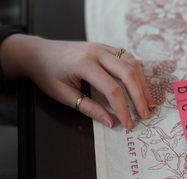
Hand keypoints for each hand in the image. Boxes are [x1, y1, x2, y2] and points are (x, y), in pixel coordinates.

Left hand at [0, 34, 154, 128]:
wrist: (38, 53)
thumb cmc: (47, 75)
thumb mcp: (64, 95)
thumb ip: (89, 108)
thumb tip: (111, 122)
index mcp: (83, 64)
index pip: (112, 89)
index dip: (123, 108)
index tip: (129, 124)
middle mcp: (96, 52)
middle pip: (127, 73)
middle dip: (139, 96)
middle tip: (146, 114)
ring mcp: (102, 47)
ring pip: (131, 62)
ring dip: (142, 83)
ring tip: (148, 102)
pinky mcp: (105, 47)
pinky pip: (127, 57)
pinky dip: (137, 73)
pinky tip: (140, 86)